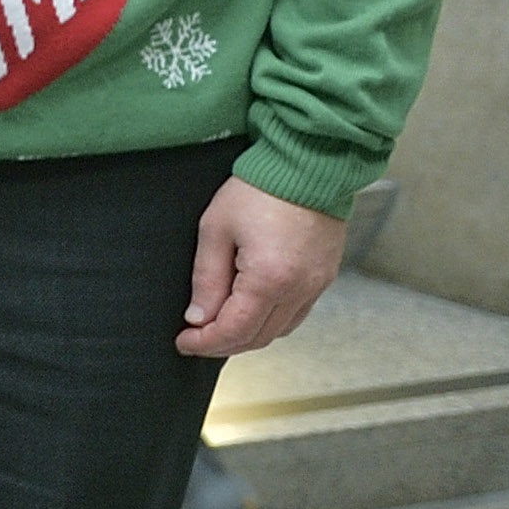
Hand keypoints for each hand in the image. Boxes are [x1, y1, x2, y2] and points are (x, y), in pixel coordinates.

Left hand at [181, 177, 348, 357]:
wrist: (308, 164)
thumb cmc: (258, 189)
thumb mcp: (215, 230)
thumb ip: (206, 279)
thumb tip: (199, 318)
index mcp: (270, 279)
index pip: (235, 331)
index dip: (205, 343)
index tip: (183, 342)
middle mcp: (300, 289)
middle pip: (259, 337)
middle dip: (223, 343)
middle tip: (195, 338)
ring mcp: (317, 284)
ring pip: (280, 330)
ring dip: (248, 334)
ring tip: (218, 326)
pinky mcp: (325, 276)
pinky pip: (297, 313)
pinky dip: (272, 321)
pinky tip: (251, 312)